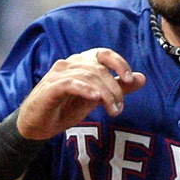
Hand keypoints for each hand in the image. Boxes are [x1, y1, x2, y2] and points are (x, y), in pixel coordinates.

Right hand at [16, 48, 145, 139]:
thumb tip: (141, 77)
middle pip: (99, 68)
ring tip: (112, 111)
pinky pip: (70, 83)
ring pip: (88, 76)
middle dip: (114, 89)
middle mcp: (70, 64)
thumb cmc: (65, 108)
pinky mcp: (49, 88)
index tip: (129, 79)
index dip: (119, 63)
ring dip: (104, 94)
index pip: (103, 54)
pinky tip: (95, 98)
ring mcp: (58, 74)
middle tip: (119, 108)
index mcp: (81, 63)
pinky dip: (85, 89)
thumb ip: (117, 88)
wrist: (37, 126)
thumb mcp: (96, 99)